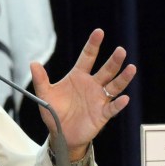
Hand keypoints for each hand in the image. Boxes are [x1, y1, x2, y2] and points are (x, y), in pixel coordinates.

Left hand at [30, 29, 136, 159]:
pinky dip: (118, 104)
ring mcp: (99, 99)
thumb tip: (33, 63)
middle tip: (120, 51)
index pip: (87, 57)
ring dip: (123, 78)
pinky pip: (112, 108)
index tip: (99, 32)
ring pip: (114, 86)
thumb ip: (41, 80)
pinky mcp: (102, 114)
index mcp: (78, 76)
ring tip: (131, 68)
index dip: (93, 45)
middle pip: (106, 70)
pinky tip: (124, 98)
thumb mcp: (45, 95)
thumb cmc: (54, 112)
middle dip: (113, 61)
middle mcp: (92, 85)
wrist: (60, 133)